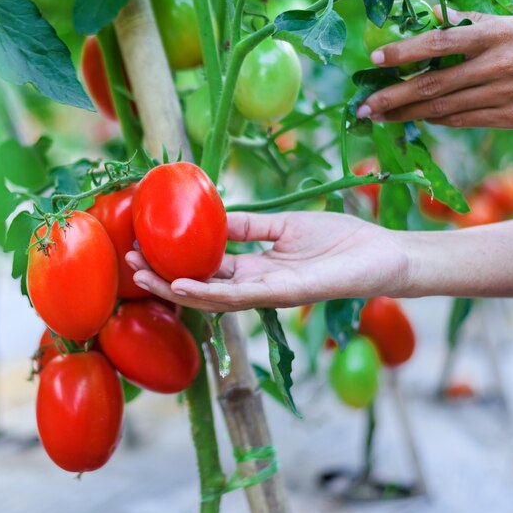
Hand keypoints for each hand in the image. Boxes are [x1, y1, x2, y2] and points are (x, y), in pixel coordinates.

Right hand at [125, 211, 409, 311]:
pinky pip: (243, 295)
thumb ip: (251, 226)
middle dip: (166, 278)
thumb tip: (215, 216)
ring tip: (144, 275)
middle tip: (130, 263)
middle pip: (204, 286)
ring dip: (178, 288)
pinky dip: (211, 292)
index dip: (177, 260)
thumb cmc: (340, 239)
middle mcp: (258, 284)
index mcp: (257, 267)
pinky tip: (184, 284)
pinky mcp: (287, 292)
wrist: (381, 253)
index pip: (208, 268)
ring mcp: (270, 292)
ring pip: (215, 297)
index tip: (147, 245)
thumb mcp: (285, 226)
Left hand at [358, 8, 512, 128]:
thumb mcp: (511, 23)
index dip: (405, 53)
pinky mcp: (508, 119)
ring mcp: (503, 96)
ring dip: (406, 115)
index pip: (440, 42)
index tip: (376, 60)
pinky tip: (413, 119)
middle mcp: (497, 66)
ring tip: (379, 117)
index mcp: (496, 35)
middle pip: (434, 85)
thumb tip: (429, 16)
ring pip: (443, 109)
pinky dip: (435, 120)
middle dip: (392, 97)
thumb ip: (469, 23)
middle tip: (363, 107)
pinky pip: (461, 121)